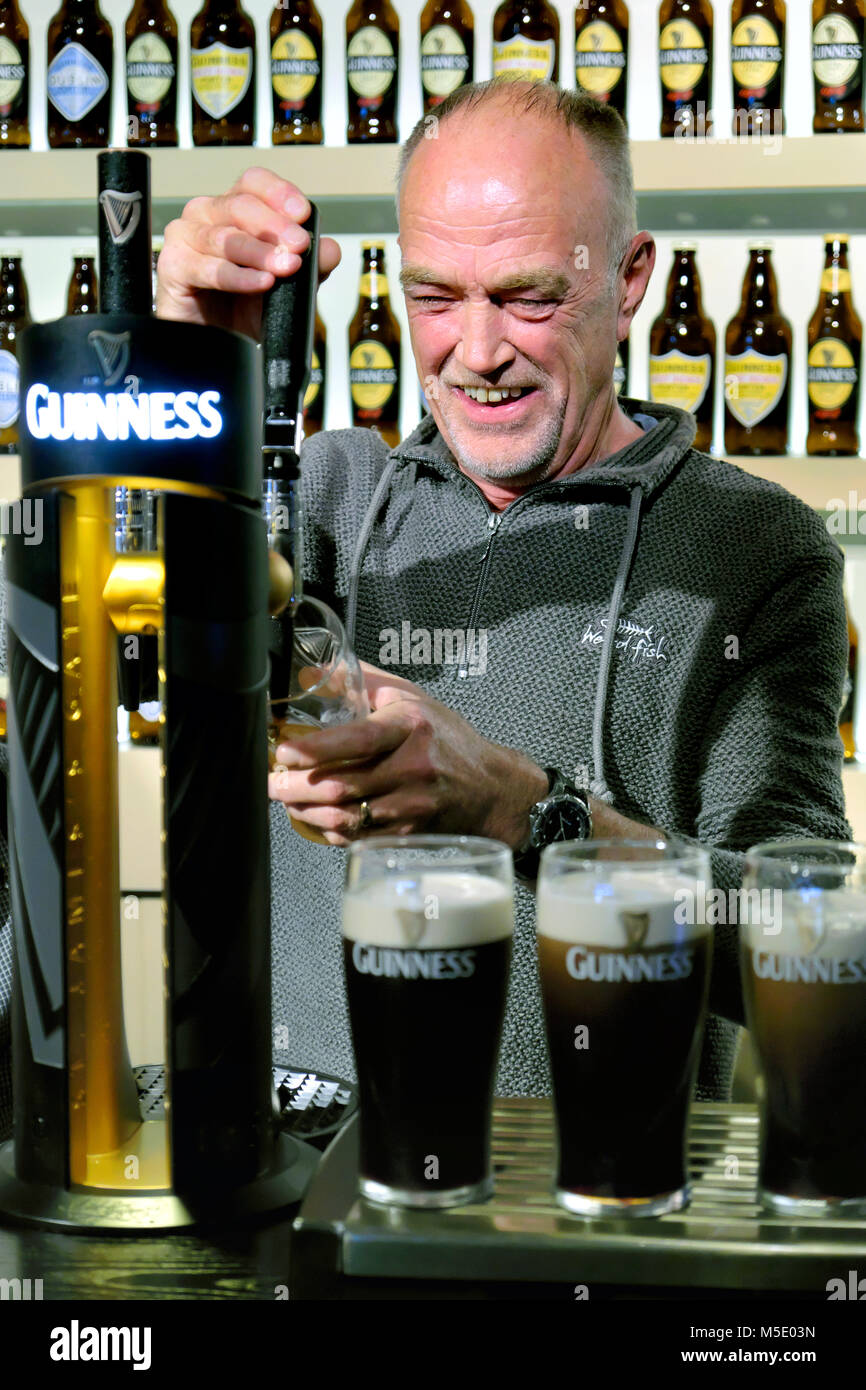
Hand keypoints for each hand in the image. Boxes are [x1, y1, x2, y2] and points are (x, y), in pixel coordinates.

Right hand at [157, 166, 341, 337]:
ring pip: (224, 236)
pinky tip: (260, 283)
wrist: (220, 345)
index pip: (254, 182)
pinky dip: (237, 276)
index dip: (278, 193)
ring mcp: (186, 237)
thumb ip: (312, 265)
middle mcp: (208, 214)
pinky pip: (207, 268)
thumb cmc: (246, 308)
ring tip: (285, 268)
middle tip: (299, 246)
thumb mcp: (290, 286)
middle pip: (241, 205)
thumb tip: (329, 249)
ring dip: (259, 252)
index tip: (302, 214)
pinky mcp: (172, 266)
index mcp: (235, 208)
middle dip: (275, 227)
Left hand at [268, 662, 548, 847]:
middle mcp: (412, 767)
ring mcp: (411, 805)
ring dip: (306, 811)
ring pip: (345, 816)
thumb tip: (312, 673)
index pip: (358, 739)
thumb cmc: (447, 740)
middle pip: (341, 784)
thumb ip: (361, 682)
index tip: (283, 752)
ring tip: (286, 799)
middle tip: (271, 781)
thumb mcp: (411, 698)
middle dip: (294, 787)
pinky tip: (315, 818)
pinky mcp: (408, 833)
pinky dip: (329, 830)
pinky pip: (358, 837)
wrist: (491, 789)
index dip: (315, 749)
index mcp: (410, 727)